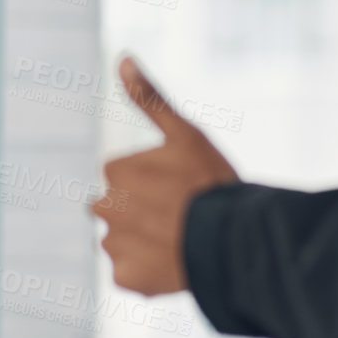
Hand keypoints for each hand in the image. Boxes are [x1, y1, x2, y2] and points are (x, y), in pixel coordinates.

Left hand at [92, 57, 238, 294]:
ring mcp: (114, 246)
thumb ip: (149, 97)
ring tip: (181, 241)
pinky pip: (131, 274)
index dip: (156, 182)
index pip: (127, 177)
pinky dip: (149, 272)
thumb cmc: (211, 182)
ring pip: (124, 242)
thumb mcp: (184, 132)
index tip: (182, 187)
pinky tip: (175, 264)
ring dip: (144, 242)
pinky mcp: (126, 279)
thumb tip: (122, 58)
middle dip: (141, 212)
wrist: (232, 241)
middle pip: (118, 209)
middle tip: (180, 217)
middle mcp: (104, 208)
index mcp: (116, 171)